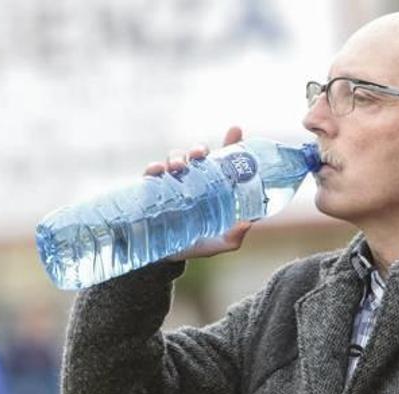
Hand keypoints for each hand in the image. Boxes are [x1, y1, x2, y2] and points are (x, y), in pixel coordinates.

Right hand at [142, 126, 251, 261]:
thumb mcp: (219, 243)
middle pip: (197, 154)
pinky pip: (152, 173)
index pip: (224, 159)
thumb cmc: (198, 244)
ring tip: (177, 167)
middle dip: (198, 149)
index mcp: (214, 186)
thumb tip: (247, 223)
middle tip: (199, 154)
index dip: (231, 142)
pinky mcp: (152, 189)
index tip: (235, 130)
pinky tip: (156, 171)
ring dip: (177, 158)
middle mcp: (194, 179)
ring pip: (175, 159)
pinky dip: (154, 168)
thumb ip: (234, 236)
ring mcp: (173, 182)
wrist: (166, 258)